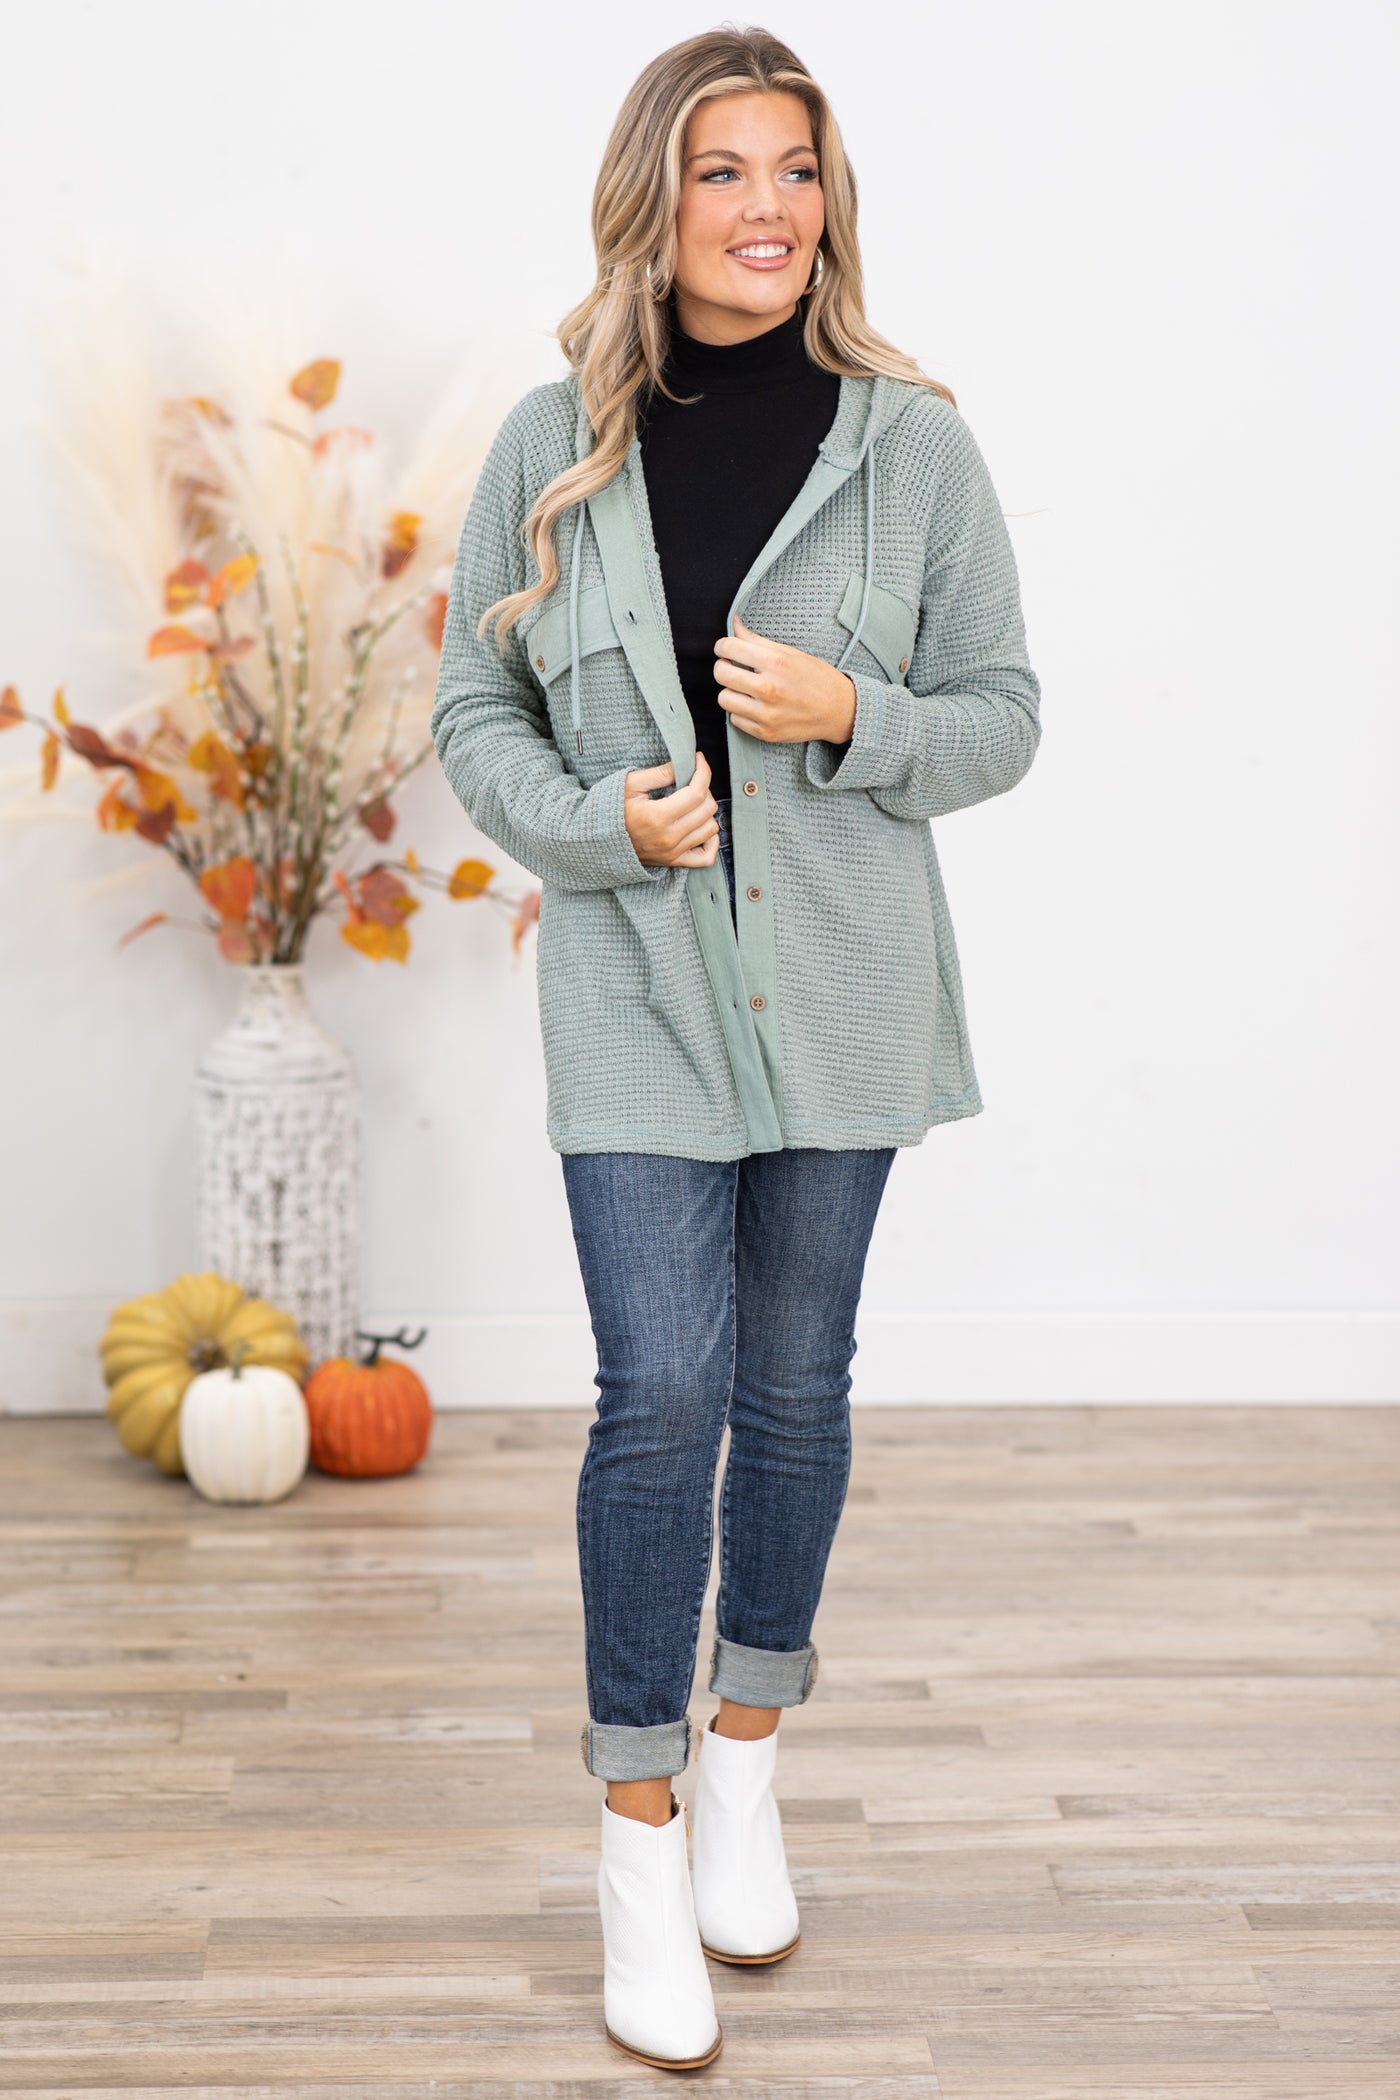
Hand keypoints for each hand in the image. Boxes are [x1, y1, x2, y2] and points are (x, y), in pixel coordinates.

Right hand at [623, 747, 719, 867]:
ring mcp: (673, 852)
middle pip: (707, 809)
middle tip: (691, 780)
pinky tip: (702, 828)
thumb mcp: (630, 784)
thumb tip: (684, 764)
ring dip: (706, 812)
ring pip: (711, 829)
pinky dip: (711, 842)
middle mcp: (669, 837)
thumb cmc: (611, 810)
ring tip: (693, 802)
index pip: (697, 792)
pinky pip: (706, 857)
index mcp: (658, 816)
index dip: (703, 771)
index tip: (698, 760)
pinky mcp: (673, 862)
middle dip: (704, 788)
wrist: (598, 841)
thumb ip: (659, 773)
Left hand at [713, 614, 856, 744]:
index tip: (726, 648)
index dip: (723, 646)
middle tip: (733, 667)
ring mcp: (767, 714)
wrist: (840, 711)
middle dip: (723, 666)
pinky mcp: (766, 733)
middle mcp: (769, 689)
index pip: (729, 648)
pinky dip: (741, 711)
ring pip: (724, 699)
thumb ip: (758, 640)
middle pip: (721, 674)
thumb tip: (734, 624)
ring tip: (746, 688)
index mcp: (776, 664)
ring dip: (731, 691)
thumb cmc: (817, 678)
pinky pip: (735, 719)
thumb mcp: (791, 653)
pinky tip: (756, 705)